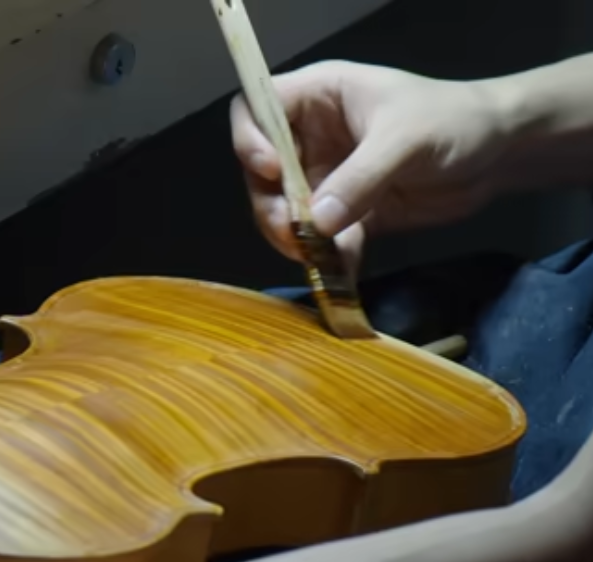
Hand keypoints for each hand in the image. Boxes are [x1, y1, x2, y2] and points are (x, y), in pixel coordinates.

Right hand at [231, 60, 508, 266]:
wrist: (501, 153)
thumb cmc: (455, 121)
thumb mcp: (405, 140)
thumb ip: (360, 178)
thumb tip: (317, 221)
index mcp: (317, 98)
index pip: (255, 111)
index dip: (250, 141)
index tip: (272, 171)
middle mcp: (310, 137)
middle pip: (261, 172)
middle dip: (271, 205)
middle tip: (293, 231)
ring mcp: (325, 177)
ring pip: (283, 211)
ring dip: (293, 237)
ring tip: (315, 255)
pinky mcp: (346, 212)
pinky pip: (322, 239)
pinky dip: (328, 257)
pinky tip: (343, 271)